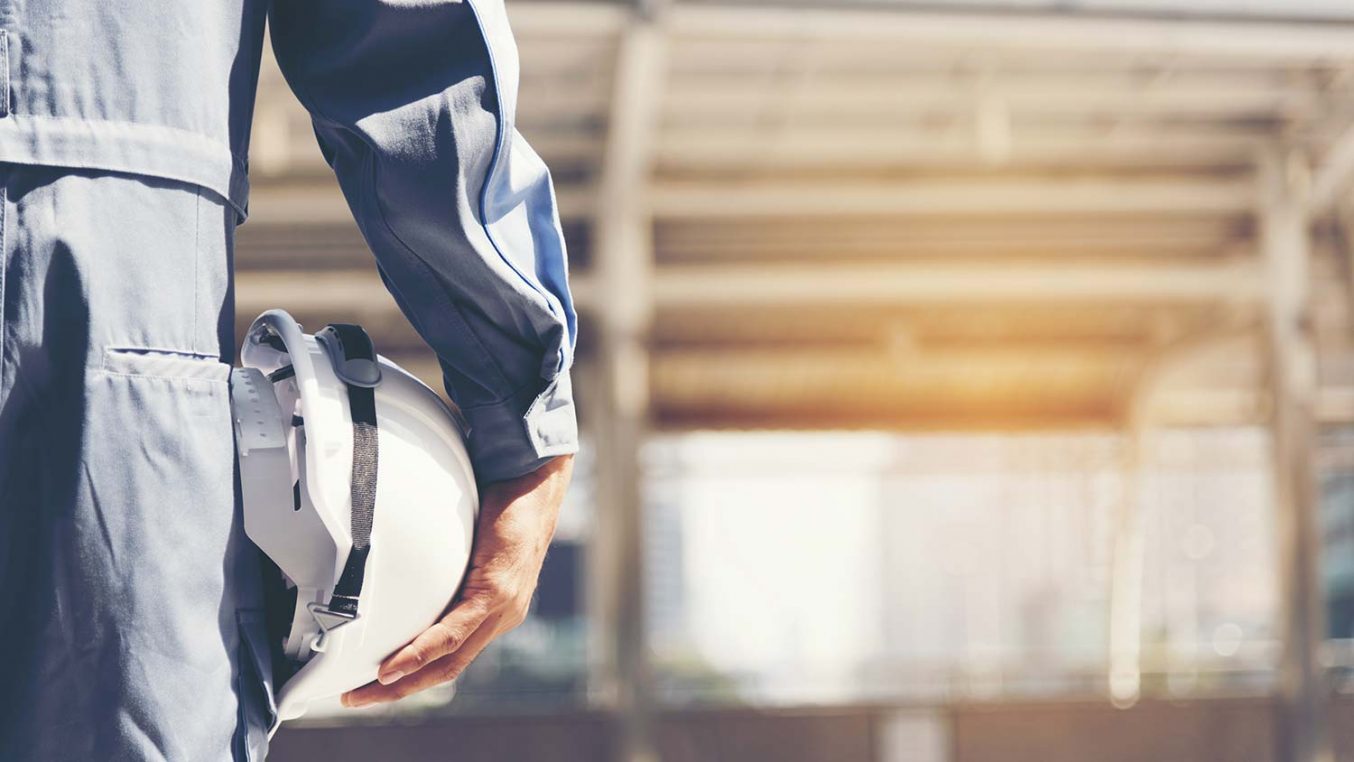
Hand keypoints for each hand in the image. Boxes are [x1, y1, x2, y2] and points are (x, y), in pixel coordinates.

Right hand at [341, 454, 573, 707]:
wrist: (534, 483)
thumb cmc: (501, 507)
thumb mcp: (466, 547)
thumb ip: (444, 567)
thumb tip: (404, 564)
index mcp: (492, 612)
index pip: (449, 657)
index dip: (411, 677)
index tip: (372, 685)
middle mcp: (499, 618)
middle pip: (445, 670)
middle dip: (398, 690)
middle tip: (356, 698)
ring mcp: (501, 609)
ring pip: (449, 659)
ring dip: (404, 680)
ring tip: (367, 690)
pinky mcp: (497, 592)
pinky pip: (455, 631)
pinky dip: (423, 651)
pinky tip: (395, 666)